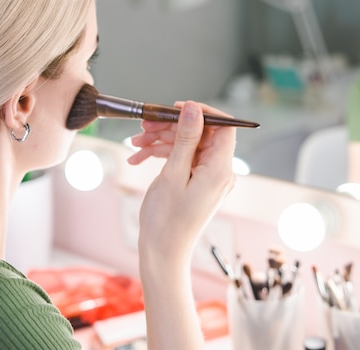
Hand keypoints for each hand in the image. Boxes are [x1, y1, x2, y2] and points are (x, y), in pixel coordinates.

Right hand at [129, 101, 236, 262]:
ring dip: (162, 141)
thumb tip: (193, 109)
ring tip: (136, 143)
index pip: (224, 127)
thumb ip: (185, 138)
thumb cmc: (167, 219)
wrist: (162, 251)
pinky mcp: (197, 182)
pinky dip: (163, 155)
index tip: (175, 108)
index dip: (202, 112)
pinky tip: (139, 157)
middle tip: (144, 127)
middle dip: (172, 128)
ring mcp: (208, 178)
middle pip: (201, 134)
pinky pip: (182, 160)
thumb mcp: (173, 173)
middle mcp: (219, 172)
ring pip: (188, 146)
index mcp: (220, 169)